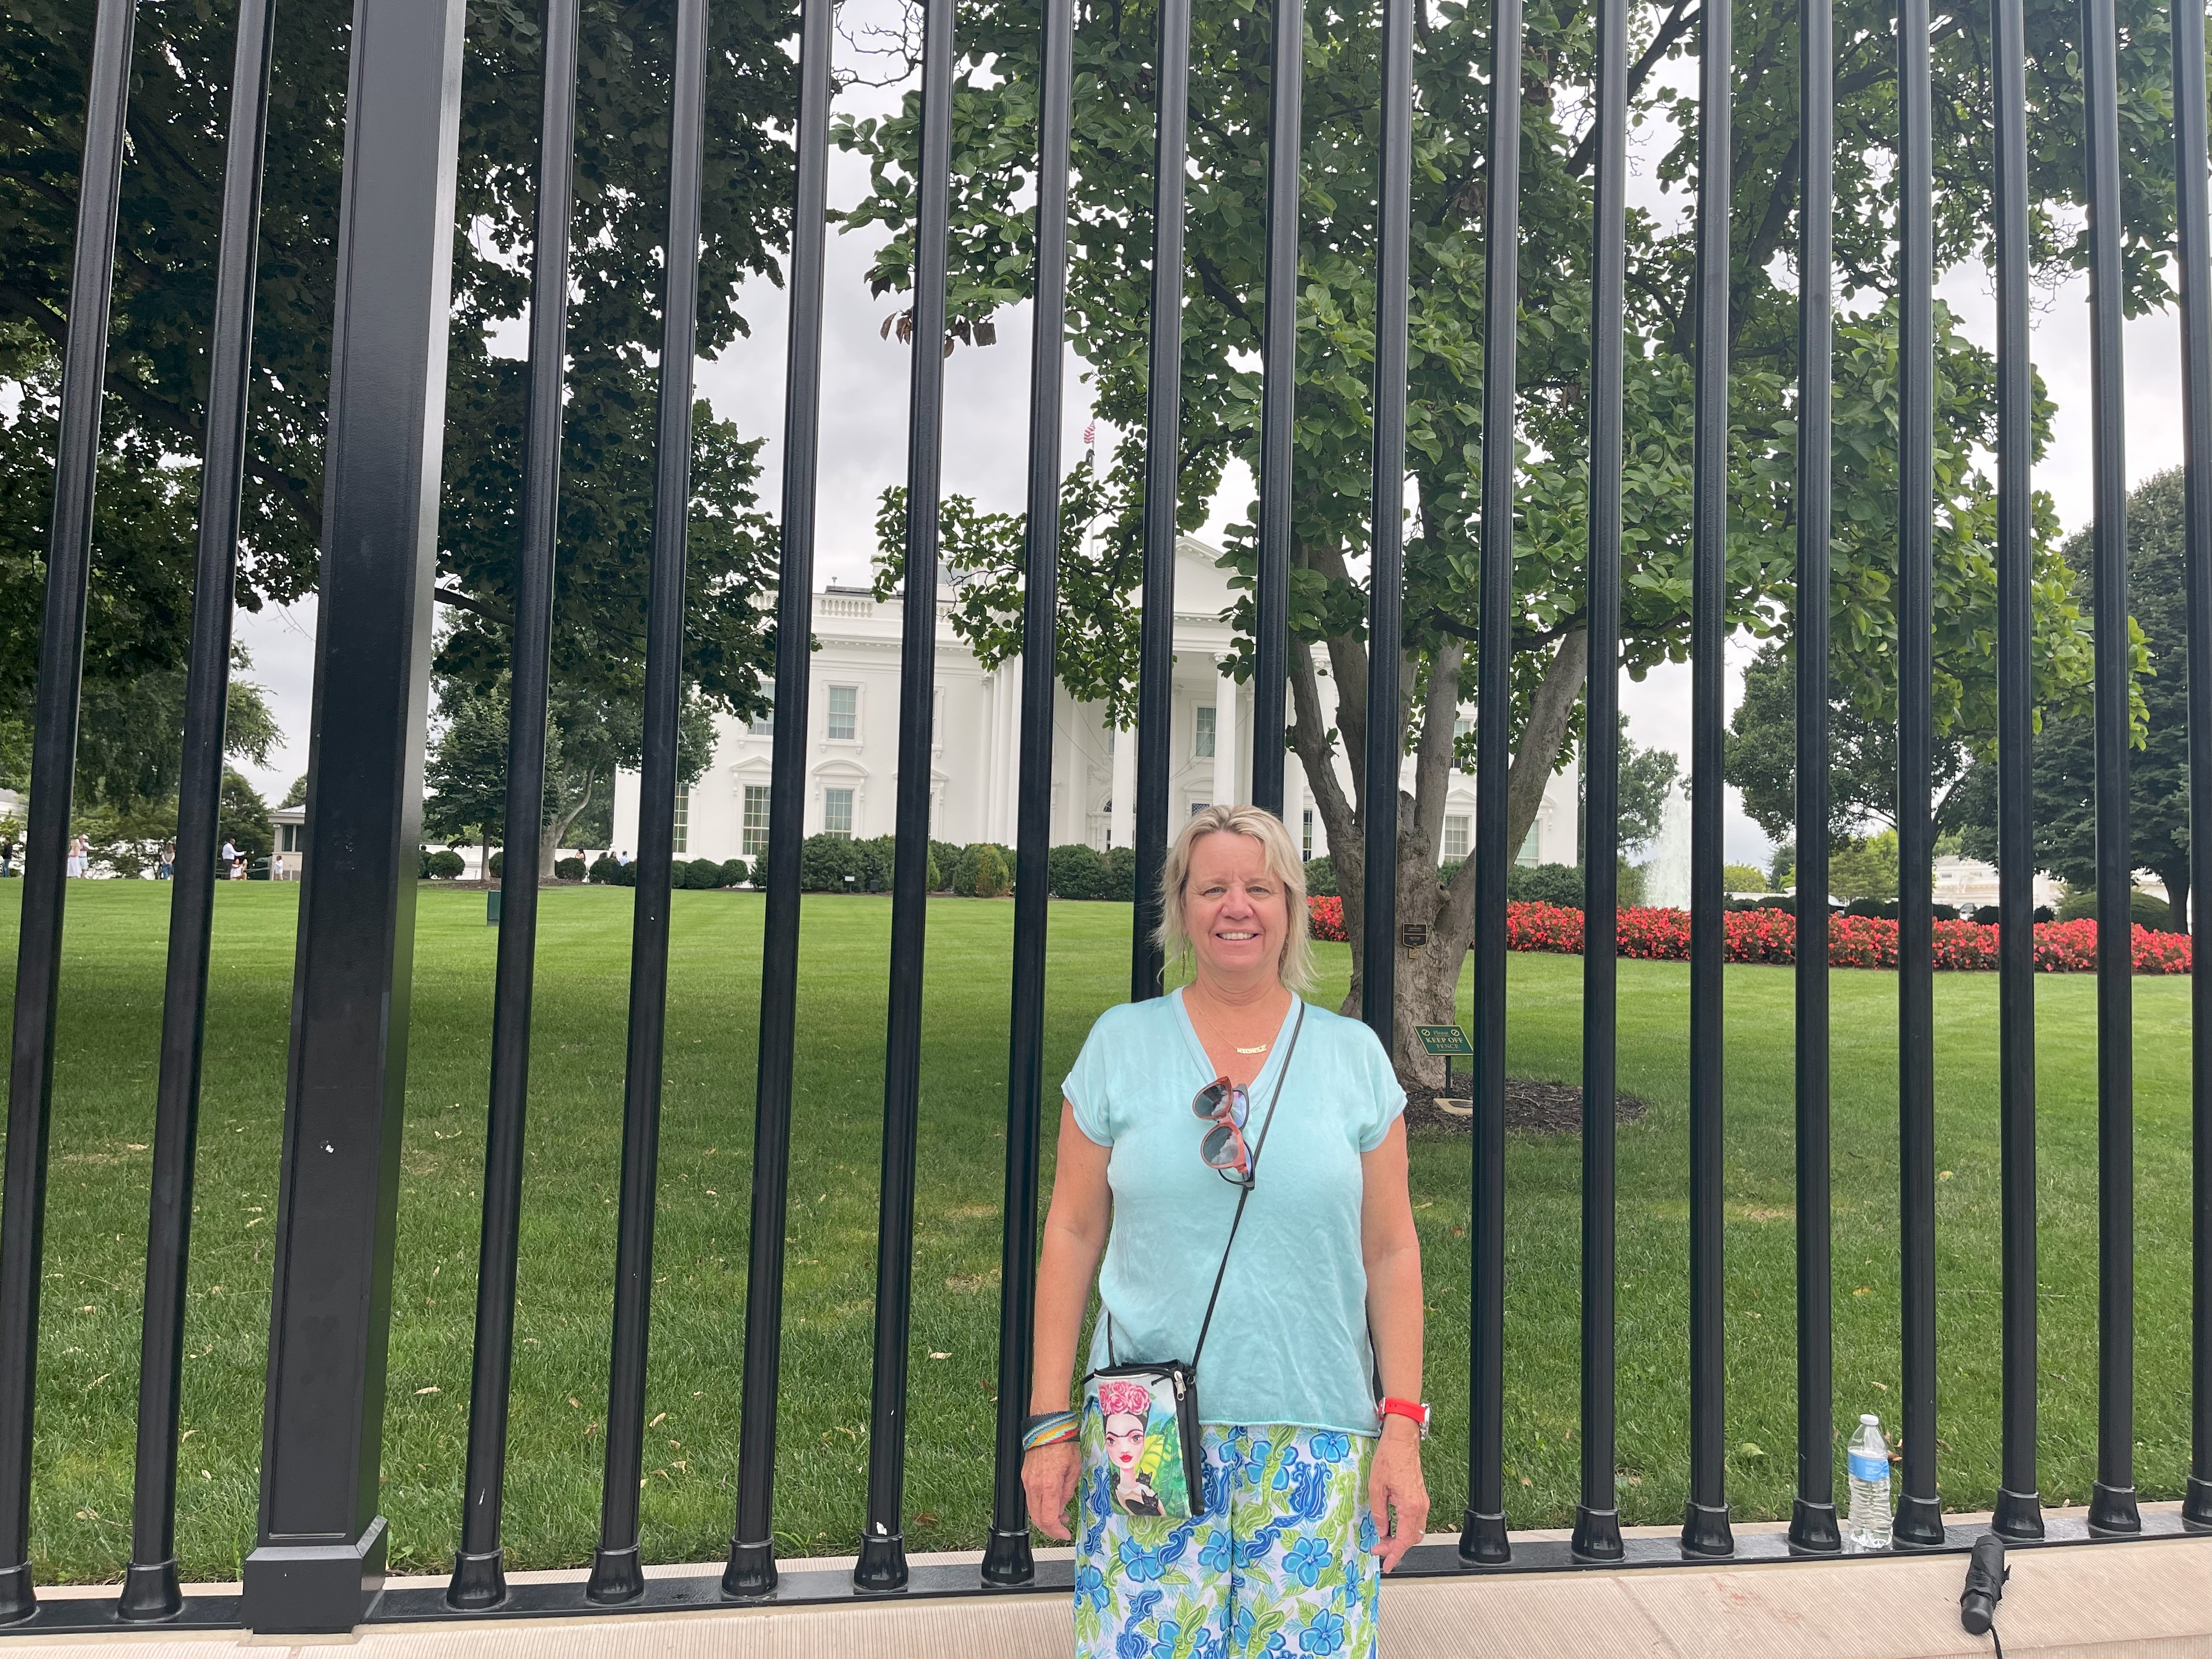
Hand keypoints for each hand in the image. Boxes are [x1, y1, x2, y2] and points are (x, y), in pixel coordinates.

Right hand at [1023, 1439, 1081, 1540]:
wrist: (1047, 1427)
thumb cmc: (1062, 1444)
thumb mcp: (1073, 1470)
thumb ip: (1067, 1492)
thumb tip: (1062, 1507)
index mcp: (1049, 1486)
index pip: (1048, 1519)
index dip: (1056, 1531)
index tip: (1064, 1534)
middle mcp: (1034, 1486)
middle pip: (1037, 1519)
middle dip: (1050, 1528)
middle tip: (1062, 1528)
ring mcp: (1027, 1482)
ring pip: (1032, 1510)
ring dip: (1045, 1517)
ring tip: (1060, 1514)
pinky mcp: (1025, 1477)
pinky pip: (1030, 1498)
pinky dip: (1040, 1506)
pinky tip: (1051, 1502)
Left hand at [1367, 1417, 1428, 1571]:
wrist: (1402, 1440)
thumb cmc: (1389, 1458)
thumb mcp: (1376, 1487)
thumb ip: (1379, 1513)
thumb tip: (1381, 1531)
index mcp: (1410, 1506)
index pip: (1404, 1540)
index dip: (1394, 1555)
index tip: (1386, 1564)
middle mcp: (1420, 1507)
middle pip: (1411, 1539)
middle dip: (1395, 1548)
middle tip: (1378, 1549)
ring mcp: (1422, 1502)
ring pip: (1415, 1531)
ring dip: (1400, 1539)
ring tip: (1383, 1541)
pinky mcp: (1420, 1497)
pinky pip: (1415, 1521)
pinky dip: (1405, 1529)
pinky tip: (1391, 1528)